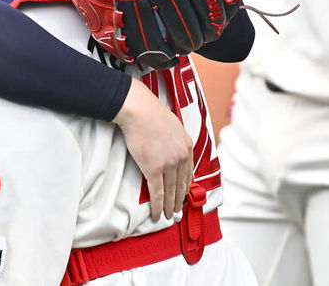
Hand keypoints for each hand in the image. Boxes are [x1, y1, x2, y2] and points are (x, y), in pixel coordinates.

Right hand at [113, 78, 193, 219]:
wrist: (140, 111)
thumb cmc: (152, 114)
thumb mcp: (174, 126)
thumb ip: (176, 140)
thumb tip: (173, 148)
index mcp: (187, 146)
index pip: (188, 172)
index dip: (185, 187)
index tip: (183, 196)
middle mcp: (181, 156)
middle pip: (181, 184)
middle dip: (179, 200)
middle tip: (177, 211)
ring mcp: (168, 163)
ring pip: (170, 192)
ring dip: (169, 206)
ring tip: (168, 216)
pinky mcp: (154, 168)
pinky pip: (157, 192)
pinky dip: (158, 206)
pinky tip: (157, 214)